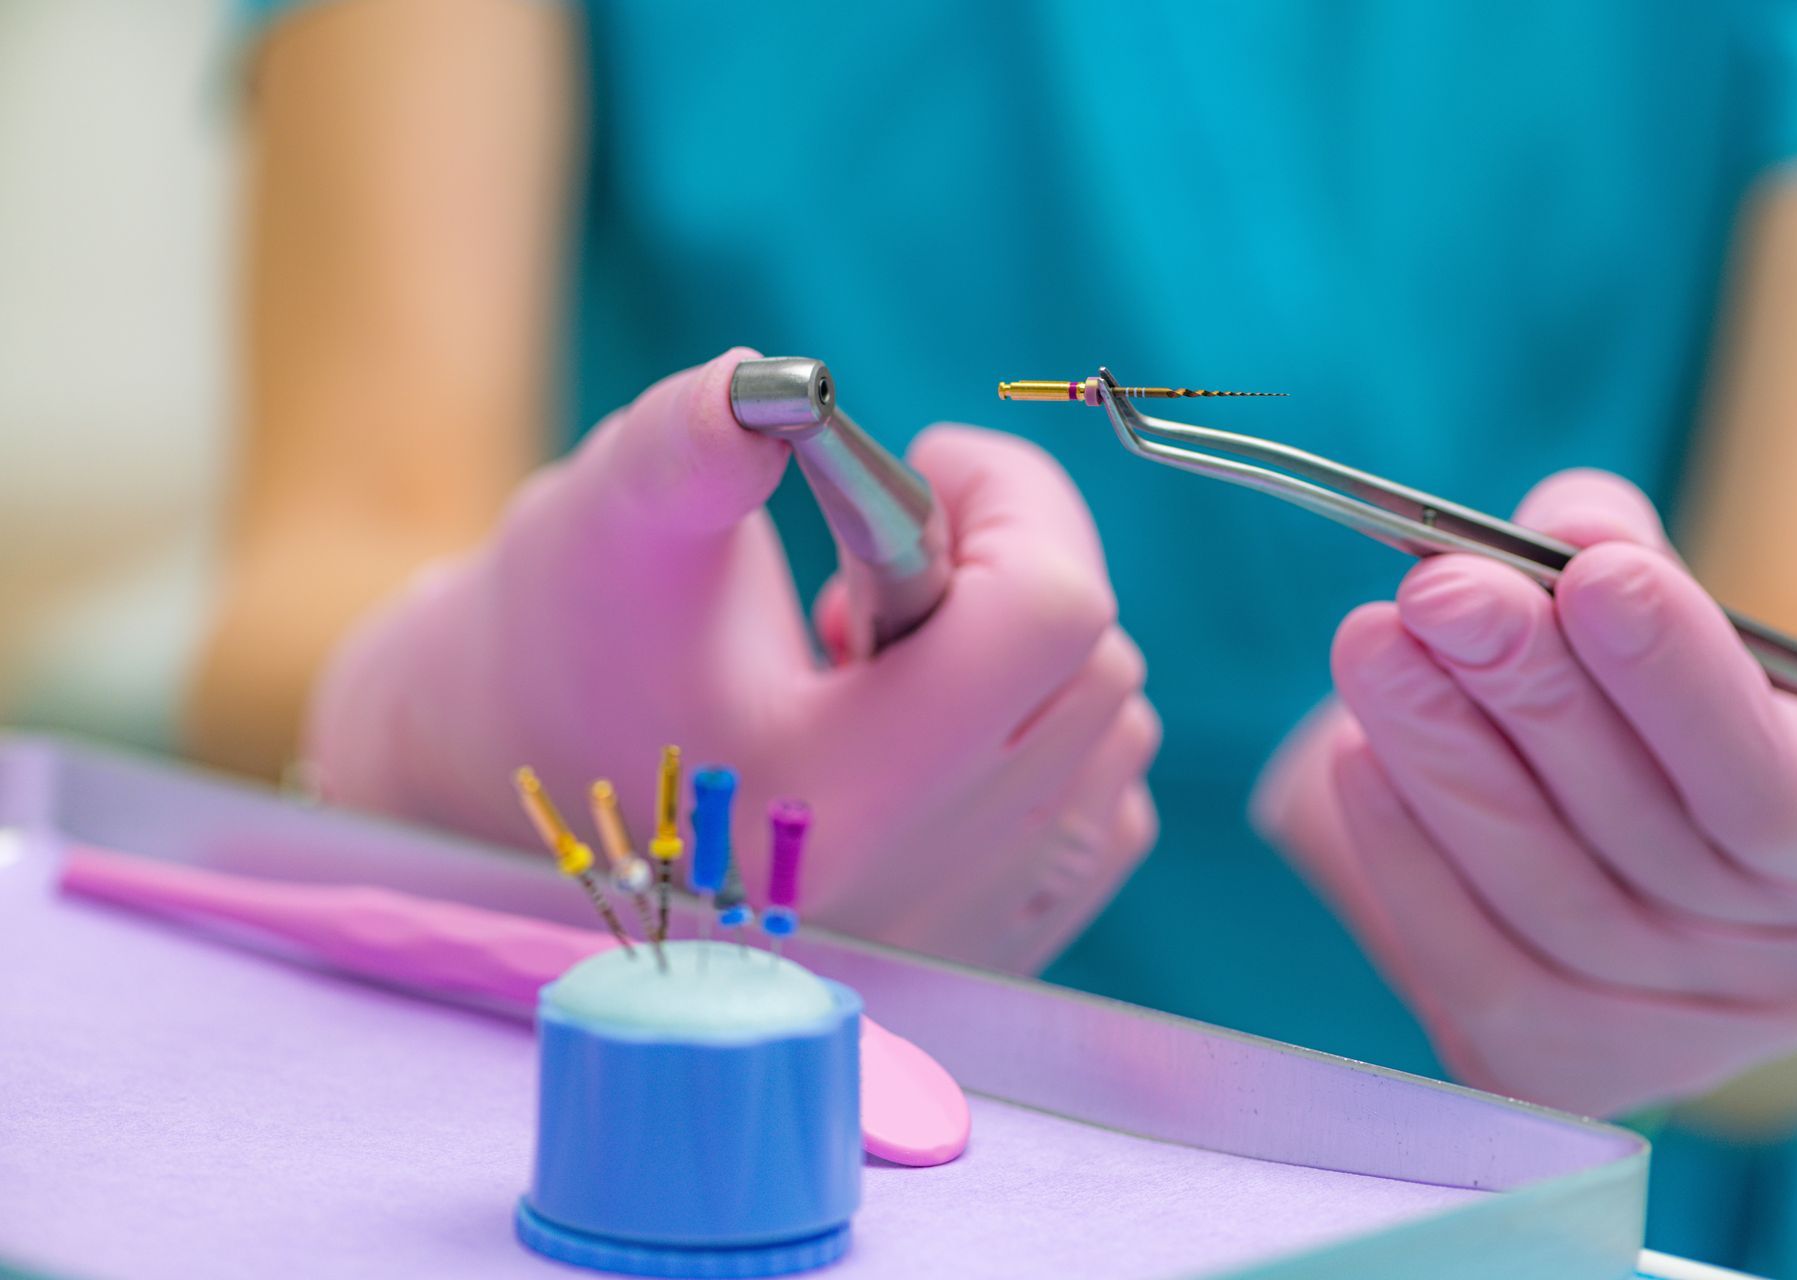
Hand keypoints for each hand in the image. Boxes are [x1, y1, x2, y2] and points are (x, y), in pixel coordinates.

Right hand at [307, 349, 1158, 972]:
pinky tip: (925, 723)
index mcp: (825, 799)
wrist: (519, 791)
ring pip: (1116, 735)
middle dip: (1015, 564)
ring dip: (1029, 654)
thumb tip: (782, 386)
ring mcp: (961, 940)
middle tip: (882, 562)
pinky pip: (1107, 812)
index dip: (1012, 496)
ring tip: (881, 660)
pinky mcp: (986, 951)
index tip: (927, 459)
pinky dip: (1047, 734)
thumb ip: (692, 437)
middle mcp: (914, 898)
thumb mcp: (608, 520)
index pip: (1048, 618)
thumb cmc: (558, 640)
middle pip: (1097, 669)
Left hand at [1253, 469, 1796, 1115]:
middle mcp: (1782, 971)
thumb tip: (1564, 524)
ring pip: (1545, 892)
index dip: (1680, 679)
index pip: (1769, 780)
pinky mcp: (1553, 1063)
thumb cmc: (1662, 735)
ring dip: (1445, 759)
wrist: (1610, 861)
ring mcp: (1669, 1037)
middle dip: (1529, 694)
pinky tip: (1357, 758)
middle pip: (1641, 832)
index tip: (1592, 576)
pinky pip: (1470, 960)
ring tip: (1375, 647)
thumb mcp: (1668, 644)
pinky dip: (1406, 854)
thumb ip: (1621, 566)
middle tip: (1439, 593)